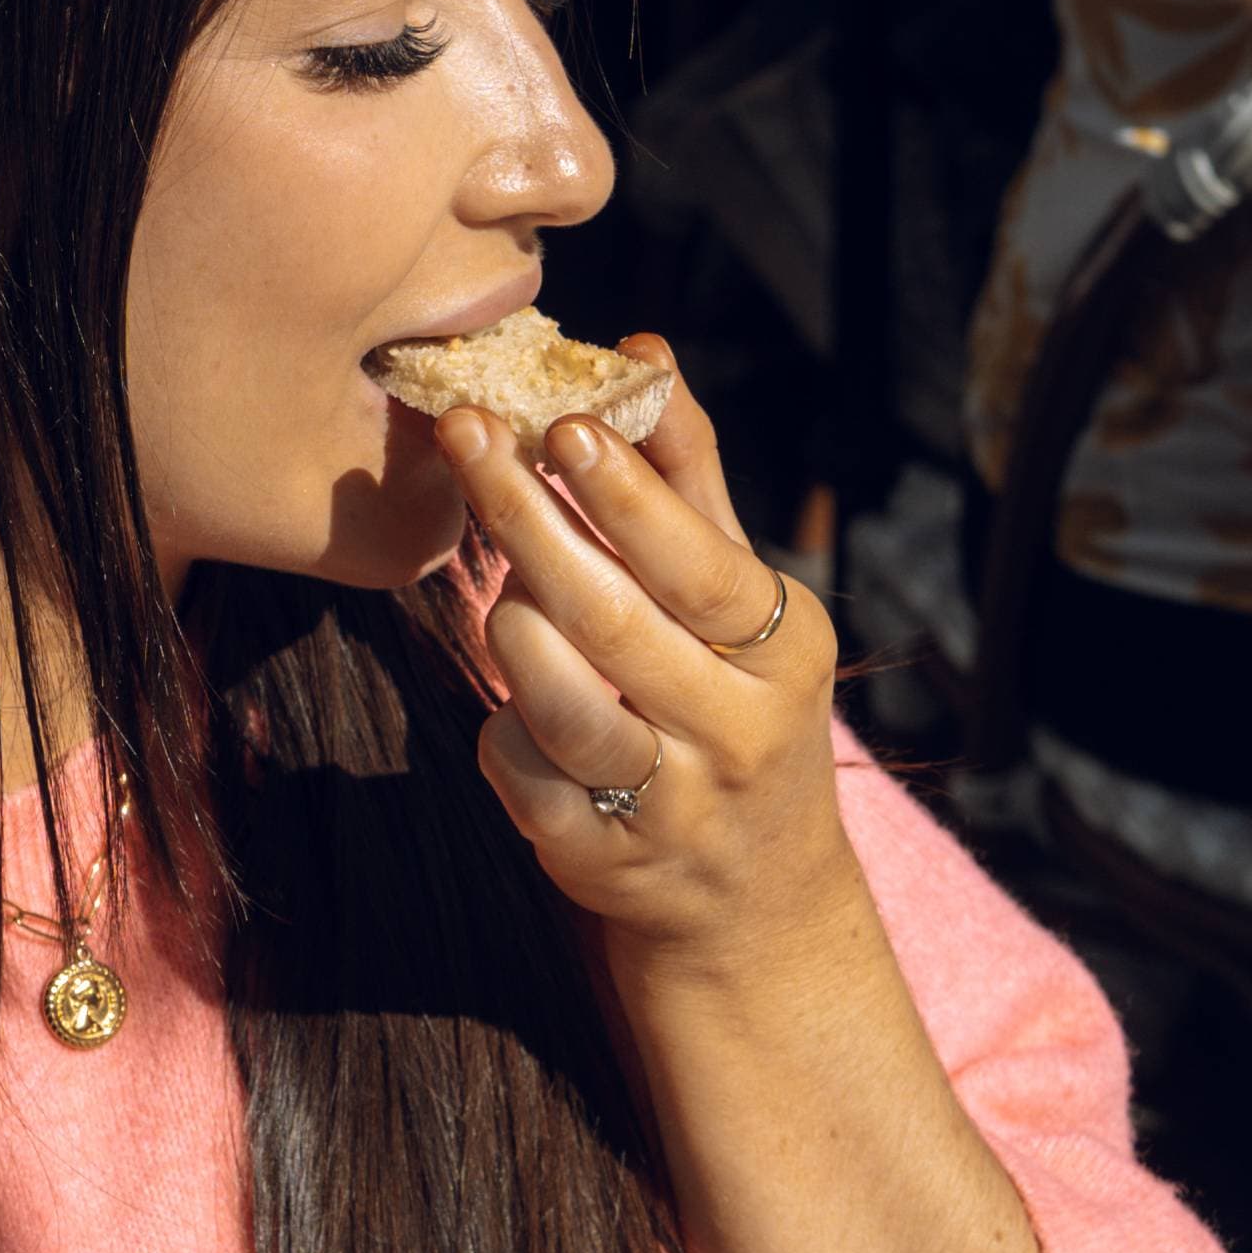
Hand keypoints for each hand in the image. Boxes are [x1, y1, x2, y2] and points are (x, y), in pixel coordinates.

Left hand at [433, 353, 850, 980]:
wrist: (756, 901)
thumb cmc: (734, 708)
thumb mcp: (743, 601)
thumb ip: (689, 480)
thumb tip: (641, 351)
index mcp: (784, 650)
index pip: (698, 563)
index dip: (628, 495)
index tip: (564, 421)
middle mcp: (741, 731)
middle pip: (620, 622)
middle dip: (533, 526)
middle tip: (467, 440)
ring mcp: (674, 808)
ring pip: (570, 712)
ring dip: (518, 640)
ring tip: (499, 599)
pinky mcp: (606, 867)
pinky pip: (527, 785)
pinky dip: (504, 738)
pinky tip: (510, 713)